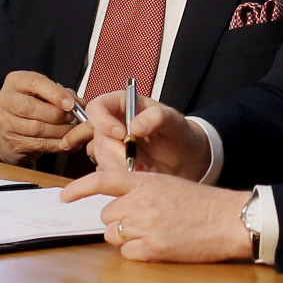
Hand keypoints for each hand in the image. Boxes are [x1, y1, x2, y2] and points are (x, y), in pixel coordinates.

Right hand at [0, 71, 90, 165]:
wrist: (14, 128)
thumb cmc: (35, 104)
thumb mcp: (47, 92)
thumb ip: (63, 94)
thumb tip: (80, 103)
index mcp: (15, 81)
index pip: (34, 83)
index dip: (55, 94)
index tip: (72, 104)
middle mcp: (6, 100)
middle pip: (30, 108)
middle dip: (57, 114)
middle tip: (73, 118)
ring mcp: (6, 123)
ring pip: (35, 129)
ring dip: (60, 131)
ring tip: (73, 130)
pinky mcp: (13, 142)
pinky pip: (38, 144)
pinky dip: (57, 144)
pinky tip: (67, 142)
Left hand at [64, 167, 253, 261]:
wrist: (228, 220)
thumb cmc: (202, 203)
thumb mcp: (169, 184)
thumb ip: (141, 191)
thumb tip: (118, 209)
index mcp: (145, 181)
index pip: (103, 180)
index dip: (79, 188)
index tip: (64, 196)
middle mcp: (140, 202)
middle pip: (107, 216)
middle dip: (119, 221)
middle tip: (143, 222)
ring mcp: (145, 225)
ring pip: (113, 235)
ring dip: (126, 237)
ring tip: (153, 234)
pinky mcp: (152, 248)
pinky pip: (127, 254)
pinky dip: (138, 253)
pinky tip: (158, 246)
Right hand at [85, 89, 212, 179]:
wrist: (185, 159)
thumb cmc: (178, 134)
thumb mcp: (174, 121)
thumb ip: (157, 117)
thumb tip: (134, 126)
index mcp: (122, 105)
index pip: (97, 107)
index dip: (103, 121)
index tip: (122, 134)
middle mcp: (112, 125)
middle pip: (99, 138)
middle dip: (119, 153)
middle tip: (141, 159)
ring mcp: (110, 147)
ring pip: (103, 159)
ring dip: (125, 166)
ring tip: (148, 165)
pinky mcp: (112, 165)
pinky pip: (109, 174)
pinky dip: (127, 176)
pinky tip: (144, 171)